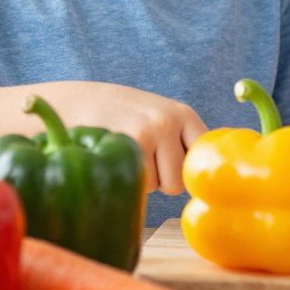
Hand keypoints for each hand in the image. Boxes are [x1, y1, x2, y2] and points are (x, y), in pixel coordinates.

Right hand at [49, 81, 207, 195]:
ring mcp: (150, 131)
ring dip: (142, 179)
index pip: (202, 160)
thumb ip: (181, 145)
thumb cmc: (124, 120)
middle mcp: (170, 120)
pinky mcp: (129, 144)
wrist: (78, 102)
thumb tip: (211, 187)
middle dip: (161, 180)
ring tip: (126, 154)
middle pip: (180, 181)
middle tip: (141, 157)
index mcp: (184, 115)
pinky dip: (126, 179)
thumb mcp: (159, 119)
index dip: (184, 171)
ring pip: (159, 186)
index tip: (169, 166)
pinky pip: (139, 183)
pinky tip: (115, 158)